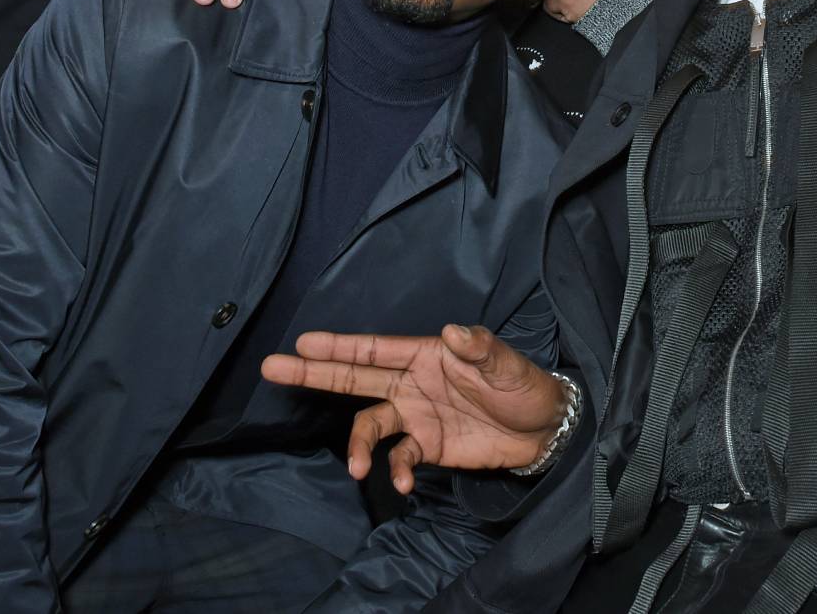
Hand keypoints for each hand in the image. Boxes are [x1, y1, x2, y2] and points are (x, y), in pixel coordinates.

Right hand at [261, 323, 568, 492]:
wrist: (544, 430)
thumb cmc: (524, 386)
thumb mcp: (507, 365)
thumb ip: (480, 349)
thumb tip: (453, 332)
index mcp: (425, 355)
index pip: (373, 348)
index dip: (338, 345)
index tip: (301, 343)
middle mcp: (411, 382)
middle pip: (354, 377)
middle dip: (314, 373)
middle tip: (272, 369)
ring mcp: (416, 416)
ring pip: (369, 425)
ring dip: (358, 445)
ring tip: (355, 468)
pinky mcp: (427, 446)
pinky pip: (399, 457)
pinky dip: (395, 470)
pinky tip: (400, 484)